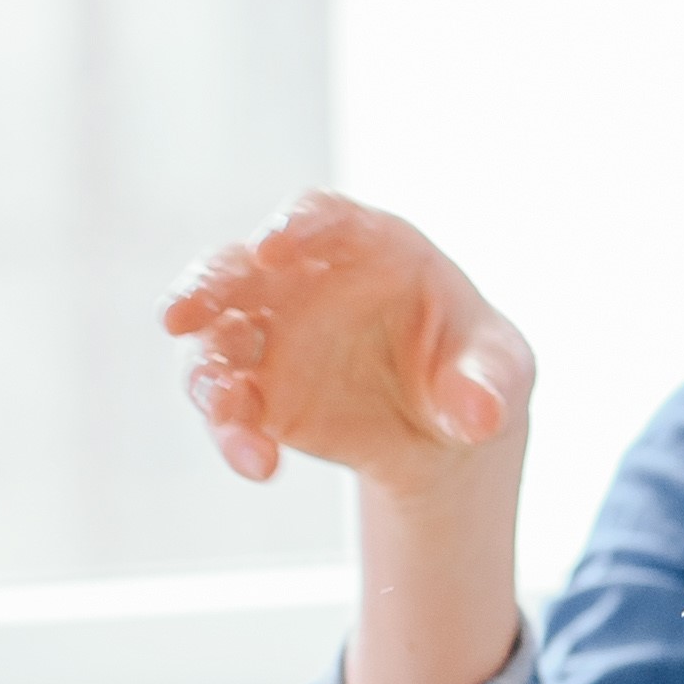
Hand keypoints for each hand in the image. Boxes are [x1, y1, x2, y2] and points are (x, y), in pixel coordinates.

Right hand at [158, 196, 534, 492]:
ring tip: (223, 410)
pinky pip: (230, 411)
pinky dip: (233, 435)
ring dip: (204, 371)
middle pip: (237, 268)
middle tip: (181, 314)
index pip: (322, 218)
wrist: (449, 427)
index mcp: (369, 247)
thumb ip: (489, 382)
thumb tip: (478, 413)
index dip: (294, 227)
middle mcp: (304, 281)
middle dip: (205, 286)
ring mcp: (273, 336)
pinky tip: (261, 465)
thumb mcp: (502, 370)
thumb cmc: (476, 368)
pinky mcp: (259, 394)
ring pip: (214, 339)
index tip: (272, 247)